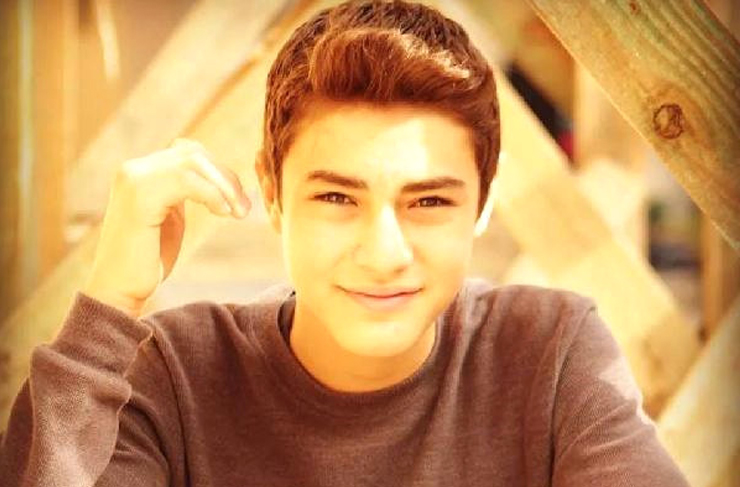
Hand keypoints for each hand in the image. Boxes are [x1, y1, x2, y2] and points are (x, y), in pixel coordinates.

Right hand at [82, 138, 250, 316]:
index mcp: (141, 172)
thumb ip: (184, 192)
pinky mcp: (139, 197)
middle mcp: (133, 169)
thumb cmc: (147, 260)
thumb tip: (216, 177)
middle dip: (227, 178)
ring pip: (193, 162)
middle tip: (244, 209)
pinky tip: (222, 213)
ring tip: (237, 213)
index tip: (240, 202)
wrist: (117, 291)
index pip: (189, 153)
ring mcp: (133, 179)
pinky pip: (186, 181)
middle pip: (194, 154)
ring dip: (224, 186)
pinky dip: (211, 194)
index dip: (220, 173)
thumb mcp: (170, 217)